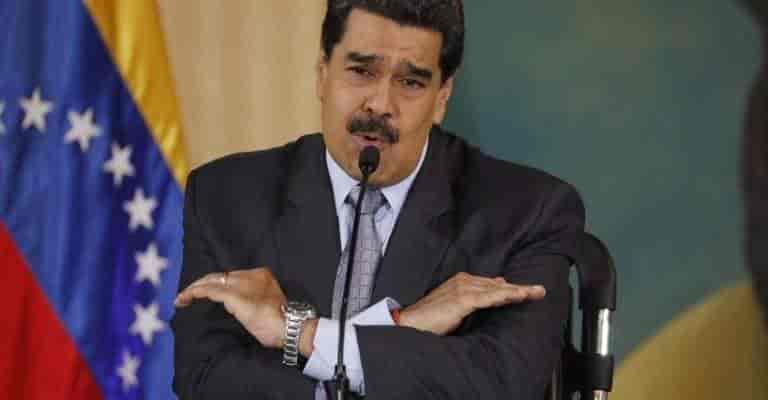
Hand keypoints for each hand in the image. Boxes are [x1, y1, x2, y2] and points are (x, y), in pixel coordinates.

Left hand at [175, 267, 286, 348]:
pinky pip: (209, 291)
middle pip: (218, 276)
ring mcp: (243, 284)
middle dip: (200, 285)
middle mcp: (251, 275)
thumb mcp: (266, 306)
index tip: (203, 294)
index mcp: (261, 275)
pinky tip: (185, 299)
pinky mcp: (235, 295)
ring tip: (180, 299)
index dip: (214, 284)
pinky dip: (195, 294)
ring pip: (211, 282)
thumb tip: (233, 306)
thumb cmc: (282, 323)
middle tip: (185, 296)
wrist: (290, 327)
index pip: (231, 277)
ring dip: (193, 290)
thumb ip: (251, 300)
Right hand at [399, 272, 545, 335]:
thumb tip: (494, 290)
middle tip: (540, 290)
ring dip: (519, 291)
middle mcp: (464, 280)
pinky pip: (490, 297)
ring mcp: (464, 288)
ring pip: (497, 290)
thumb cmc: (431, 317)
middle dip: (520, 288)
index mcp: (463, 280)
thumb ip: (474, 298)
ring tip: (536, 293)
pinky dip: (506, 296)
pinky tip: (519, 297)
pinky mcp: (463, 299)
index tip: (529, 291)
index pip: (493, 284)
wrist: (412, 322)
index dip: (512, 288)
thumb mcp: (456, 306)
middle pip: (498, 285)